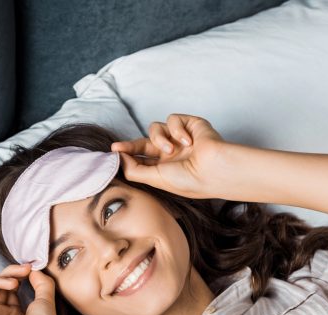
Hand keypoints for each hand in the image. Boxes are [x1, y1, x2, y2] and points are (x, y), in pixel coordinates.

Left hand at [110, 113, 228, 198]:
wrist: (214, 169)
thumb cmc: (188, 180)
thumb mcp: (155, 179)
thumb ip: (134, 169)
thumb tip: (118, 158)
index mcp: (164, 168)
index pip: (141, 157)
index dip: (126, 153)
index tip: (113, 151)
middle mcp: (171, 152)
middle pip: (144, 142)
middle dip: (131, 145)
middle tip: (119, 147)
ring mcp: (180, 138)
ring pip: (155, 128)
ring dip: (160, 138)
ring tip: (172, 150)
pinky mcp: (190, 124)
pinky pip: (173, 119)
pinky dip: (177, 130)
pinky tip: (189, 142)